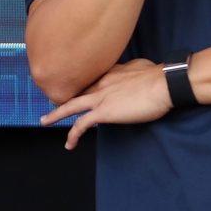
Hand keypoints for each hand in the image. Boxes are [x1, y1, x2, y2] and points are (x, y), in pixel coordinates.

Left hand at [39, 57, 172, 149]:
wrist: (165, 83)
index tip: (77, 89)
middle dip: (62, 96)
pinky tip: (69, 144)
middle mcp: (101, 82)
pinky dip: (72, 135)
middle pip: (75, 90)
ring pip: (71, 106)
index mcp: (111, 72)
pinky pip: (81, 125)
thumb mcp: (141, 67)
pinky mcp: (103, 112)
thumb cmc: (160, 76)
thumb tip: (132, 75)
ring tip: (45, 121)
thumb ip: (132, 70)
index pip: (91, 79)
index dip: (82, 85)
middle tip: (50, 101)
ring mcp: (100, 97)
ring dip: (56, 114)